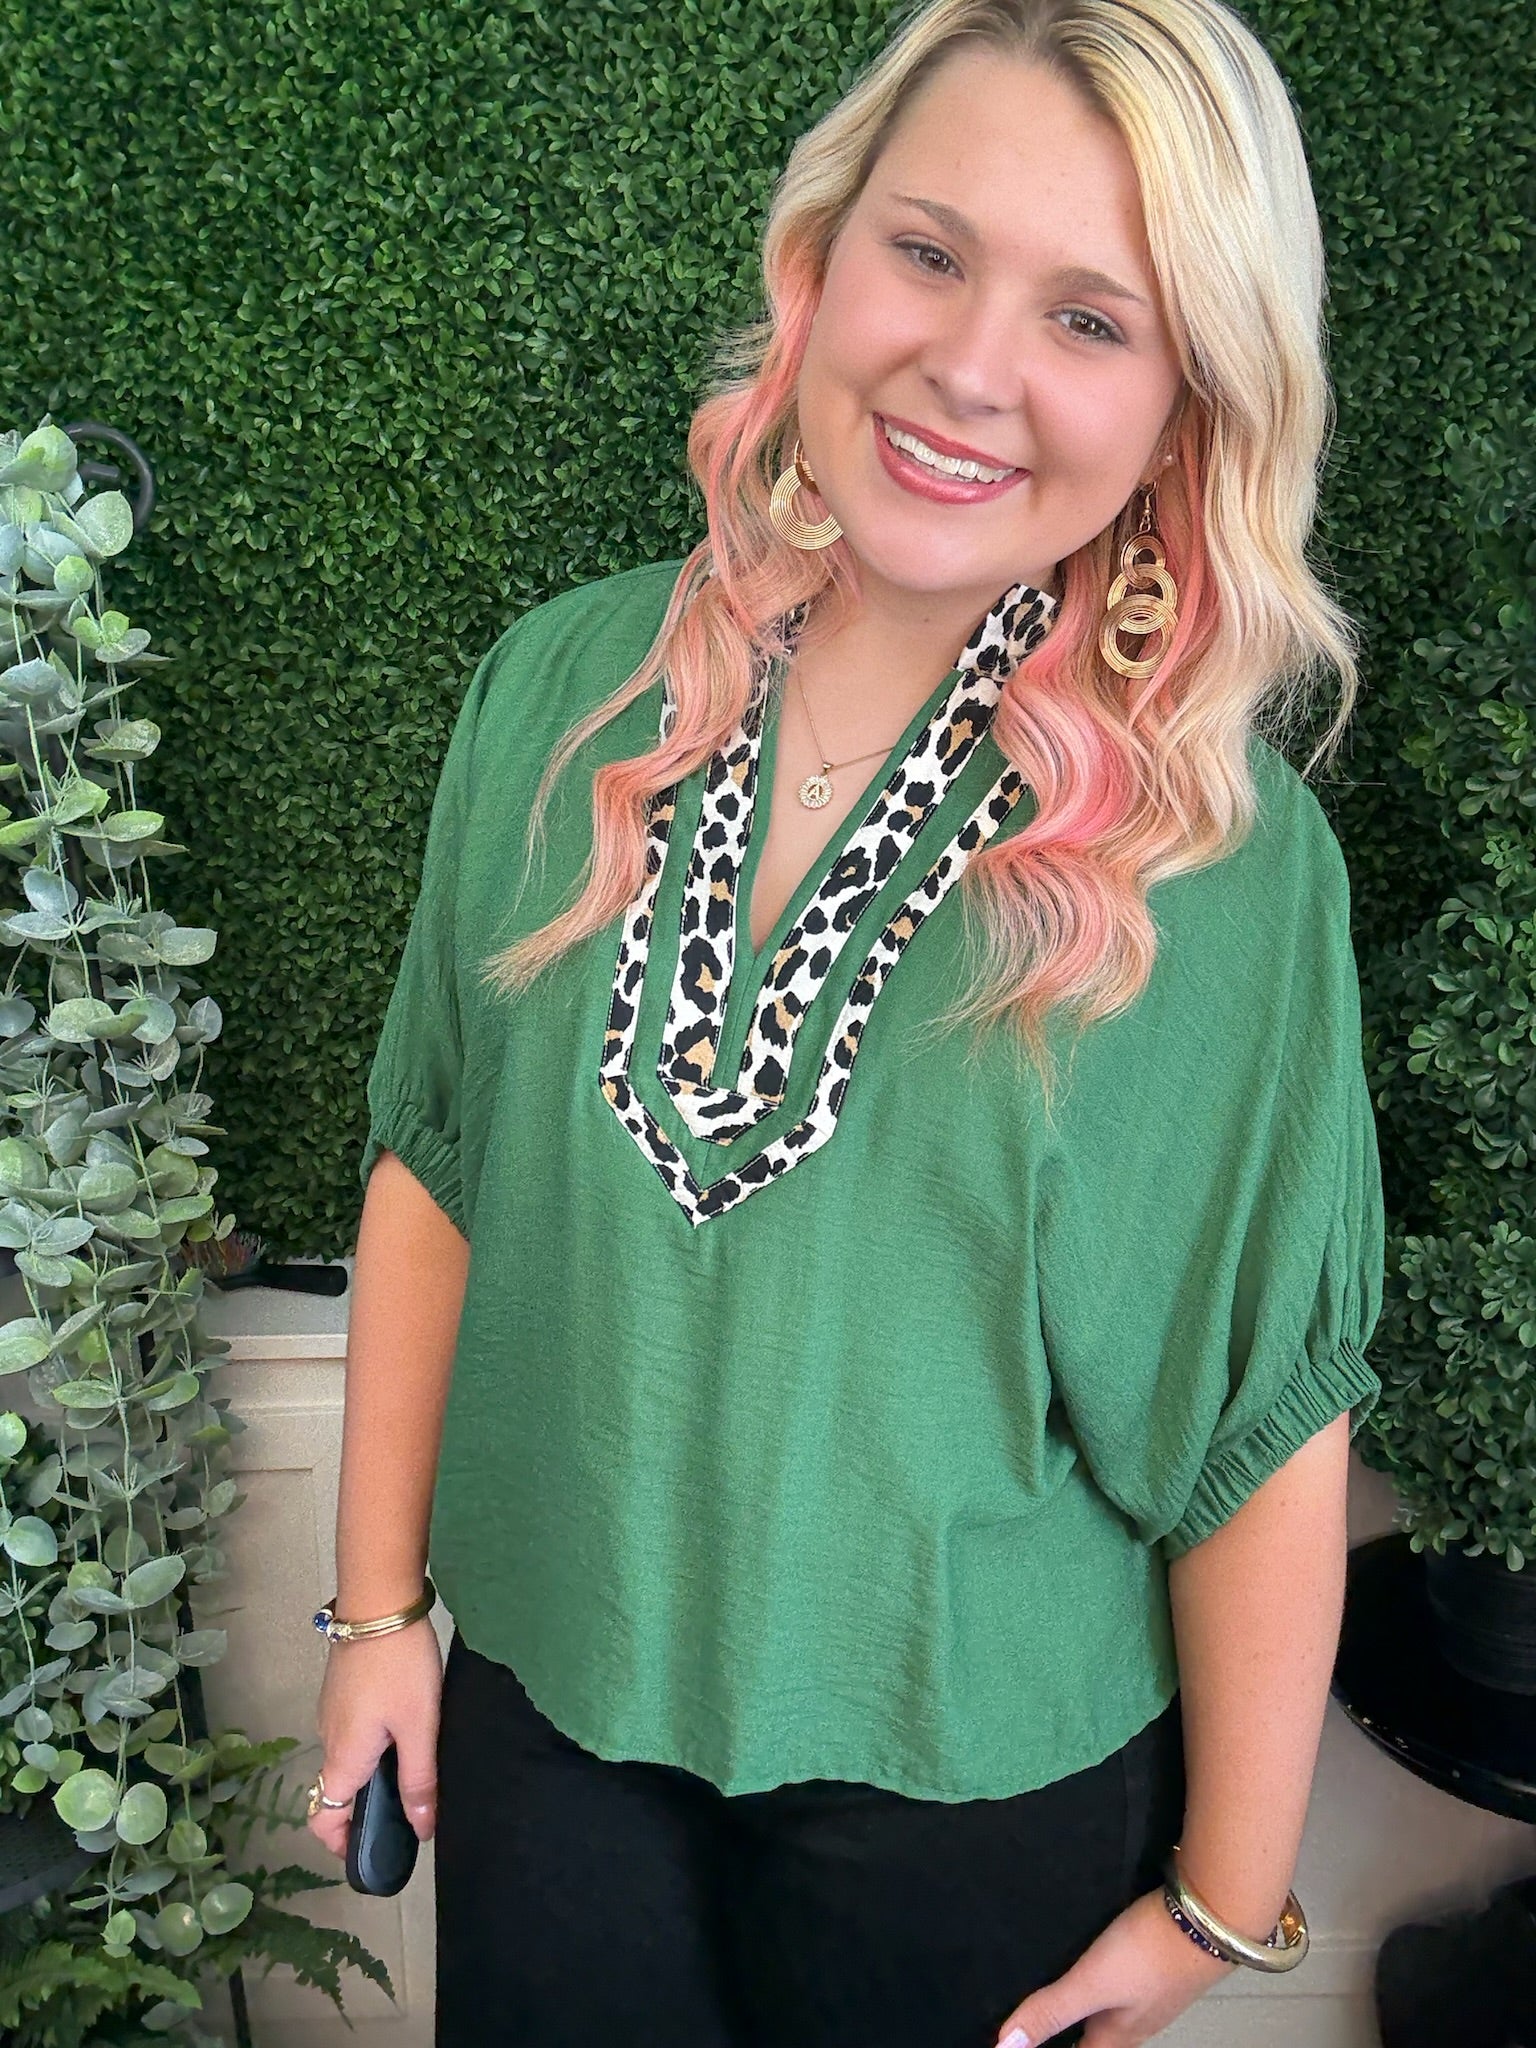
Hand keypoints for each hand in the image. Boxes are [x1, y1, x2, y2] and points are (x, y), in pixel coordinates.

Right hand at [306, 1620, 443, 1858]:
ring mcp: (332, 1709)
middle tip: (412, 1807)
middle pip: (337, 1789)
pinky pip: (354, 1730)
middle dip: (369, 1806)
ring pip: (348, 1756)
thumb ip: (420, 1779)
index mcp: (343, 1756)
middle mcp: (328, 1737)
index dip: (341, 1843)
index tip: (374, 1849)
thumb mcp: (420, 1725)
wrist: (379, 1600)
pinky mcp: (342, 1687)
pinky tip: (409, 1726)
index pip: (322, 1818)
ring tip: (418, 1765)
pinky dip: (374, 1741)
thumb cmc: (400, 1666)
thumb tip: (421, 1829)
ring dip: (375, 1770)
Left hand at [992, 1886, 1235, 2046]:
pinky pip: (1123, 1980)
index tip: (1026, 2043)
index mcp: (1117, 2035)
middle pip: (1096, 2037)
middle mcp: (1135, 2020)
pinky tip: (1093, 1952)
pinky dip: (1102, 1975)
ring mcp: (1150, 1991)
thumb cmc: (1150, 1954)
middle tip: (1038, 2019)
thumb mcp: (1093, 1982)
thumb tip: (1004, 2045)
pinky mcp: (1159, 1962)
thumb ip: (1051, 2010)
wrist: (1209, 1915)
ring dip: (1085, 2003)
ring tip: (1056, 1985)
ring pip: (1110, 2007)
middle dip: (1067, 2032)